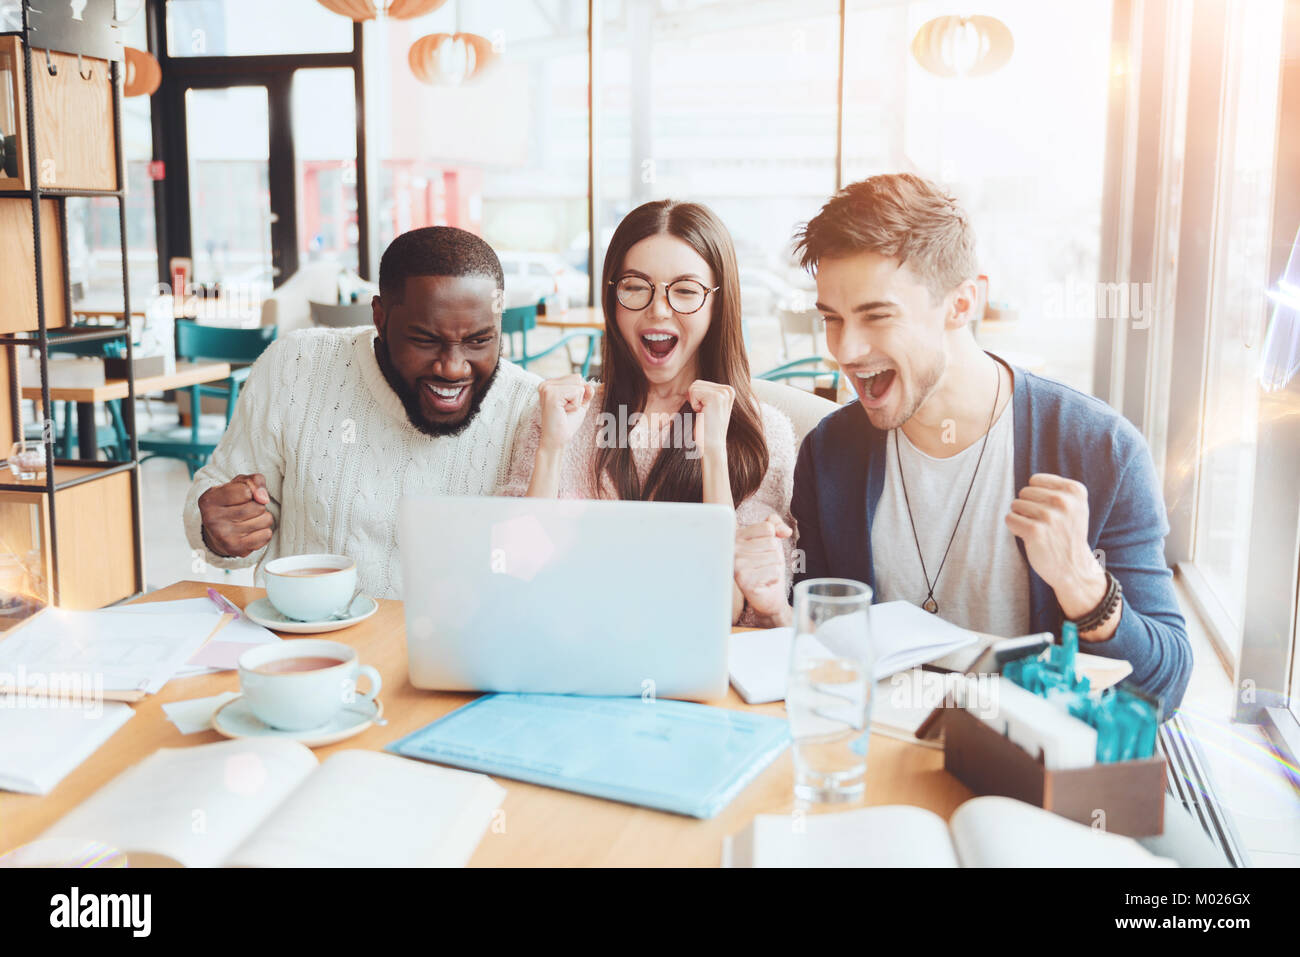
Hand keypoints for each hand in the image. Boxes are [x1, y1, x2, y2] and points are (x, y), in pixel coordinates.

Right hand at [198, 473, 274, 557]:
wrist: (219, 533)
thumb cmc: (231, 503)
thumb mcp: (239, 484)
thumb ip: (254, 481)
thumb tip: (263, 498)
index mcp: (209, 500)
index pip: (246, 490)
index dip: (251, 492)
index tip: (241, 496)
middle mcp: (212, 519)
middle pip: (258, 506)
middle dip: (258, 505)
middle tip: (245, 509)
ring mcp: (224, 536)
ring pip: (265, 520)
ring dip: (263, 518)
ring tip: (248, 520)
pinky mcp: (236, 549)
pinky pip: (266, 535)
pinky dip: (264, 532)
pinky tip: (251, 532)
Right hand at [537, 374, 594, 452]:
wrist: (557, 440)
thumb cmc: (566, 423)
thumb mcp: (579, 404)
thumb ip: (586, 392)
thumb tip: (590, 385)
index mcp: (549, 384)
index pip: (576, 377)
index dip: (579, 394)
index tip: (566, 407)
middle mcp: (545, 384)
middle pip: (577, 378)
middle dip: (578, 396)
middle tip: (565, 410)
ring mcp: (547, 388)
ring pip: (578, 385)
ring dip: (576, 401)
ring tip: (563, 411)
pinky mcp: (551, 394)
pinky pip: (577, 392)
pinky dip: (575, 405)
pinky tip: (563, 412)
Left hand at [689, 380, 734, 456]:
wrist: (712, 446)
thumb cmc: (707, 429)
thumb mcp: (708, 407)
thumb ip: (704, 394)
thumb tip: (691, 387)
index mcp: (728, 391)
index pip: (700, 384)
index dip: (696, 399)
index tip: (705, 412)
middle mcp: (728, 390)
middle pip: (697, 383)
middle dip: (694, 400)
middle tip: (704, 414)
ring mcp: (723, 393)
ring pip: (694, 387)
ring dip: (694, 403)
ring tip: (704, 415)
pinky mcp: (716, 397)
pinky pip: (693, 392)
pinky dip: (694, 405)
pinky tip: (703, 415)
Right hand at [734, 511, 792, 622]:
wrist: (767, 594)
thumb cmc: (767, 565)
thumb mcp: (772, 539)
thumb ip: (776, 525)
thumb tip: (785, 531)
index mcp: (737, 536)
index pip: (767, 527)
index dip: (773, 538)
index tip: (764, 549)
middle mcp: (733, 549)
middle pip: (772, 542)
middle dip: (774, 554)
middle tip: (763, 565)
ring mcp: (737, 564)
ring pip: (774, 556)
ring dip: (775, 566)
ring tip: (764, 573)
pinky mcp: (744, 580)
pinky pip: (774, 571)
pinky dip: (774, 577)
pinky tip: (764, 581)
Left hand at [1005, 473, 1105, 617]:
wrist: (1074, 567)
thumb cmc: (1067, 533)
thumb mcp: (1074, 505)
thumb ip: (1057, 488)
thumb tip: (1030, 480)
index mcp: (1075, 490)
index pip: (1035, 480)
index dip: (1036, 496)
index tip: (1050, 510)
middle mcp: (1064, 501)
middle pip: (1024, 492)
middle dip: (1027, 507)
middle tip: (1043, 524)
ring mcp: (1050, 516)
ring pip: (1015, 505)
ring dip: (1022, 518)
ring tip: (1038, 530)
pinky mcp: (1035, 531)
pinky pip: (1010, 519)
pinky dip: (1015, 527)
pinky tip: (1029, 537)